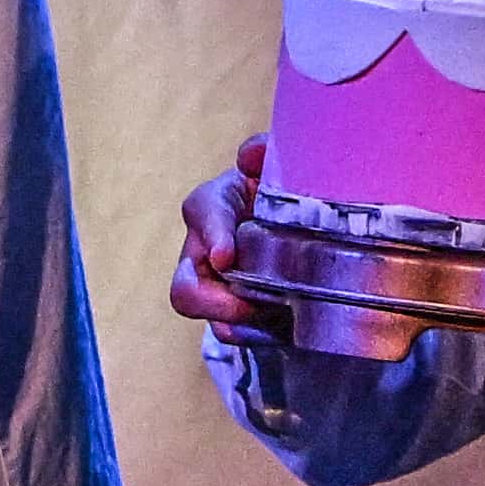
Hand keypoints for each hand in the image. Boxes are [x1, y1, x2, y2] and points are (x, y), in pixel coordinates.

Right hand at [167, 144, 281, 338]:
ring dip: (235, 323)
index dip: (213, 235)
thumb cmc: (278, 190)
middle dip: (211, 302)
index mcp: (214, 204)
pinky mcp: (231, 310)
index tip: (226, 258)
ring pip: (207, 318)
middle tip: (249, 304)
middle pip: (185, 287)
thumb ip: (263, 152)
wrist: (299, 222)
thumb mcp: (274, 165)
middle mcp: (204, 249)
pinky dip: (251, 334)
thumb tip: (250, 156)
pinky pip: (228, 332)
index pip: (202, 212)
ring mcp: (213, 286)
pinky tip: (282, 327)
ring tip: (274, 319)